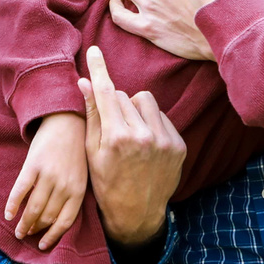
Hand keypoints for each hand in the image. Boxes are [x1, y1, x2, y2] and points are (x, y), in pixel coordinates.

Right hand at [4, 111, 87, 248]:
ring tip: (18, 231)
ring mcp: (48, 175)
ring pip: (33, 208)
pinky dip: (13, 205)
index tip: (43, 246)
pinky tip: (8, 214)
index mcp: (78, 189)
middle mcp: (64, 185)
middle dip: (36, 230)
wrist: (68, 119)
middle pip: (47, 217)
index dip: (53, 236)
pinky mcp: (33, 165)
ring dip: (24, 223)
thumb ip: (73, 194)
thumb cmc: (76, 149)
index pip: (65, 221)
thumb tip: (57, 218)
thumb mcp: (82, 173)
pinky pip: (20, 190)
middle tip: (27, 236)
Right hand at [80, 46, 185, 246]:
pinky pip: (162, 117)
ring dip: (135, 110)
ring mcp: (164, 140)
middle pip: (124, 96)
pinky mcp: (178, 145)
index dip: (99, 69)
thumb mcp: (92, 152)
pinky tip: (145, 143)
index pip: (106, 92)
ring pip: (145, 101)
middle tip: (112, 126)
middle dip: (115, 104)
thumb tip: (85, 83)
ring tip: (130, 132)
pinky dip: (152, 123)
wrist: (137, 213)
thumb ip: (91, 116)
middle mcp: (142, 136)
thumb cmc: (106, 183)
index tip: (94, 50)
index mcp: (117, 137)